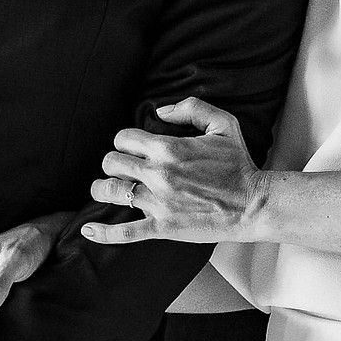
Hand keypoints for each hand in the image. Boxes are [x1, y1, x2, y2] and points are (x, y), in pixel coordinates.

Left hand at [81, 98, 267, 246]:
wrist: (253, 204)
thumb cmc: (239, 164)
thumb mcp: (223, 124)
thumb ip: (190, 108)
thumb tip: (160, 112)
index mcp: (168, 148)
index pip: (124, 138)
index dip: (124, 140)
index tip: (132, 147)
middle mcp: (158, 174)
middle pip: (111, 162)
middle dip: (113, 163)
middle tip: (121, 168)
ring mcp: (158, 202)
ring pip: (110, 191)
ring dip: (102, 189)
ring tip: (104, 189)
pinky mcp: (162, 227)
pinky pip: (125, 231)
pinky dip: (103, 232)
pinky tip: (87, 229)